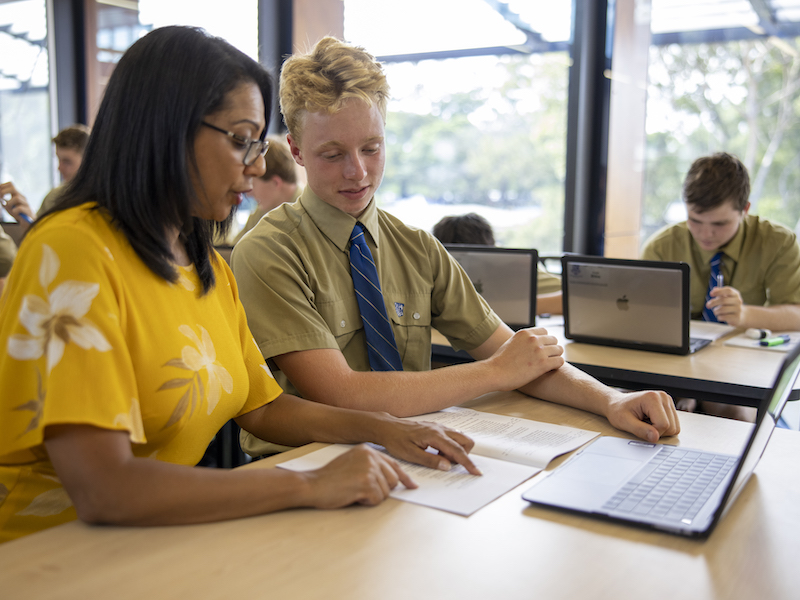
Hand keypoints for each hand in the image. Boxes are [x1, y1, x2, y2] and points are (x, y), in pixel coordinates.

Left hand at [0, 181, 33, 227]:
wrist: (29, 223)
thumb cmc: (18, 214)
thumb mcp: (9, 207)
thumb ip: (4, 202)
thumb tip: (0, 198)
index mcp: (17, 195)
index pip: (10, 184)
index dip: (2, 186)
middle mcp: (22, 197)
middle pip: (13, 188)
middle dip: (3, 192)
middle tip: (0, 198)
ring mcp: (26, 204)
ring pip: (16, 198)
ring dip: (9, 204)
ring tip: (10, 209)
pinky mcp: (29, 211)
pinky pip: (20, 208)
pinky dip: (15, 210)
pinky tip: (15, 213)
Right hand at [302, 444, 416, 508]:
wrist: (312, 485)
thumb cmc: (330, 478)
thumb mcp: (352, 464)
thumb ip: (371, 467)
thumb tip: (392, 479)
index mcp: (367, 450)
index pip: (393, 464)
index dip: (404, 477)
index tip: (412, 485)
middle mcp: (370, 456)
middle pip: (393, 480)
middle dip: (381, 490)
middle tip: (362, 490)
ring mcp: (369, 468)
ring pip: (386, 492)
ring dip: (372, 497)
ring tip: (354, 491)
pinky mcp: (366, 482)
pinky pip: (377, 499)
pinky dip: (367, 502)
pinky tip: (353, 495)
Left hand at [372, 415, 480, 474]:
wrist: (387, 427)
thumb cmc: (396, 440)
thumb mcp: (411, 455)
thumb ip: (430, 460)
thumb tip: (447, 466)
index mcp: (435, 436)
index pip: (458, 451)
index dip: (468, 463)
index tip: (476, 472)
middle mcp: (440, 429)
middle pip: (465, 441)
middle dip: (463, 454)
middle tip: (447, 463)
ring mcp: (439, 427)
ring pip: (459, 438)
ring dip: (455, 451)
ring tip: (438, 458)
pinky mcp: (436, 428)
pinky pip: (451, 437)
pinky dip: (448, 447)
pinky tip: (435, 452)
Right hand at [488, 327, 564, 390]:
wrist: (494, 372)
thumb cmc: (500, 362)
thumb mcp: (510, 343)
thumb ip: (522, 341)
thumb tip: (529, 342)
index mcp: (525, 333)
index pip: (545, 331)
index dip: (545, 340)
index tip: (543, 348)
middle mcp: (533, 339)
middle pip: (553, 340)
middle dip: (551, 348)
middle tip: (547, 357)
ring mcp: (539, 351)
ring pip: (559, 350)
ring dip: (555, 356)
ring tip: (550, 363)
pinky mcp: (543, 364)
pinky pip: (559, 361)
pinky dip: (557, 365)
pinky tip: (551, 369)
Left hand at [605, 390, 680, 442]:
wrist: (616, 404)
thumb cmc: (618, 411)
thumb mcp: (625, 422)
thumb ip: (640, 430)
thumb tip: (655, 437)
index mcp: (652, 398)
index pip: (664, 425)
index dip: (653, 433)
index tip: (640, 427)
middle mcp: (663, 397)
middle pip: (671, 427)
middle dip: (657, 432)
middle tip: (642, 424)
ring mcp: (667, 401)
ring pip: (675, 427)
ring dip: (660, 430)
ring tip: (646, 422)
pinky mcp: (669, 406)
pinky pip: (674, 425)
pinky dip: (663, 427)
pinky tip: (651, 421)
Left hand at [707, 286, 744, 325]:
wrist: (741, 315)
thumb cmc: (730, 304)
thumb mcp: (726, 297)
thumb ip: (719, 292)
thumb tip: (714, 289)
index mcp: (735, 294)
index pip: (728, 290)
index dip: (719, 291)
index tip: (711, 294)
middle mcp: (738, 301)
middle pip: (723, 300)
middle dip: (713, 303)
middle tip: (707, 305)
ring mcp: (738, 309)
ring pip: (722, 309)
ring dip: (715, 311)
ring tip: (716, 312)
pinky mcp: (737, 317)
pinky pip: (723, 317)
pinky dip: (719, 317)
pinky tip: (720, 316)